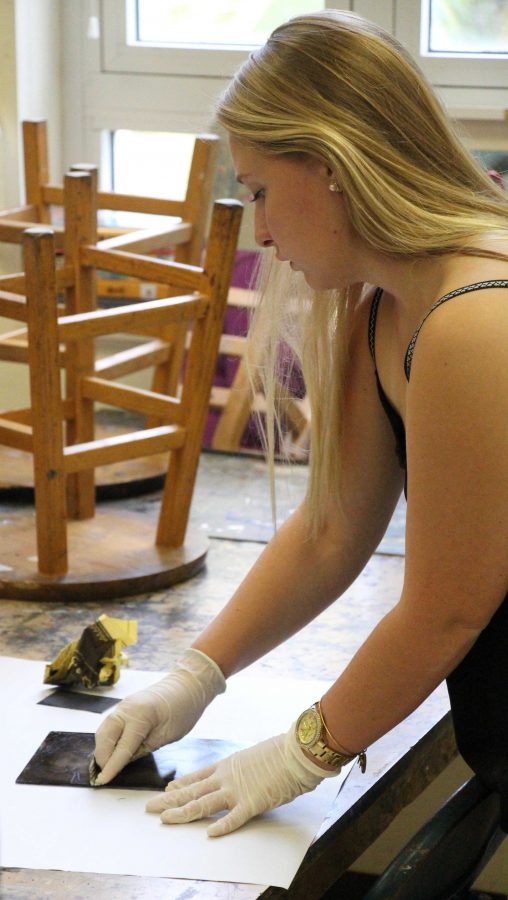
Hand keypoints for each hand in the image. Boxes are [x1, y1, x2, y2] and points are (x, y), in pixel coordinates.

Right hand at [93, 649, 225, 784]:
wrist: (187, 685)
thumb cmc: (183, 710)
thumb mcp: (167, 736)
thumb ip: (143, 749)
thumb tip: (122, 762)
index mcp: (140, 716)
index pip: (121, 747)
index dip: (111, 766)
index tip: (102, 781)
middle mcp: (125, 708)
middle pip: (104, 738)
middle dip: (102, 758)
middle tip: (105, 775)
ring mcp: (122, 705)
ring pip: (102, 731)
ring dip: (102, 748)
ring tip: (107, 766)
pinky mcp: (123, 706)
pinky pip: (109, 725)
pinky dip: (107, 739)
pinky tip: (113, 751)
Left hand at [145, 721, 338, 836]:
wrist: (296, 751)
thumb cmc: (280, 753)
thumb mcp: (254, 757)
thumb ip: (243, 768)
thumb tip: (244, 773)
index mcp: (227, 764)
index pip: (197, 776)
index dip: (180, 784)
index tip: (166, 789)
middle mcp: (226, 777)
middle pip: (192, 790)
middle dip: (170, 800)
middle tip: (150, 808)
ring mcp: (237, 789)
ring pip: (203, 803)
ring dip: (183, 812)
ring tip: (165, 820)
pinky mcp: (252, 802)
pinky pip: (234, 818)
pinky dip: (221, 826)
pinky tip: (209, 834)